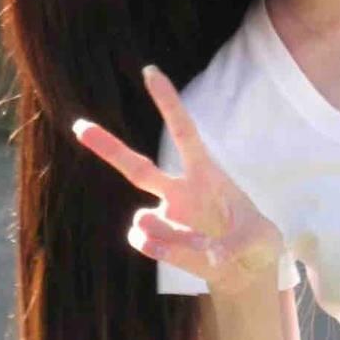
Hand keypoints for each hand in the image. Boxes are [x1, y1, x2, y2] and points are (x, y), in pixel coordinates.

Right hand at [70, 65, 286, 294]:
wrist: (244, 268)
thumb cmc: (255, 242)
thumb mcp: (261, 241)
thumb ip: (237, 246)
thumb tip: (211, 256)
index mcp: (206, 175)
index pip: (184, 133)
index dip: (168, 103)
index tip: (150, 71)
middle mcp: (179, 191)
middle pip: (137, 168)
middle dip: (108, 147)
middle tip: (78, 126)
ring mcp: (166, 216)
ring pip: (144, 219)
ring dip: (168, 234)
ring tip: (206, 247)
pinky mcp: (157, 241)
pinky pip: (146, 244)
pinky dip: (164, 251)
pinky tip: (191, 256)